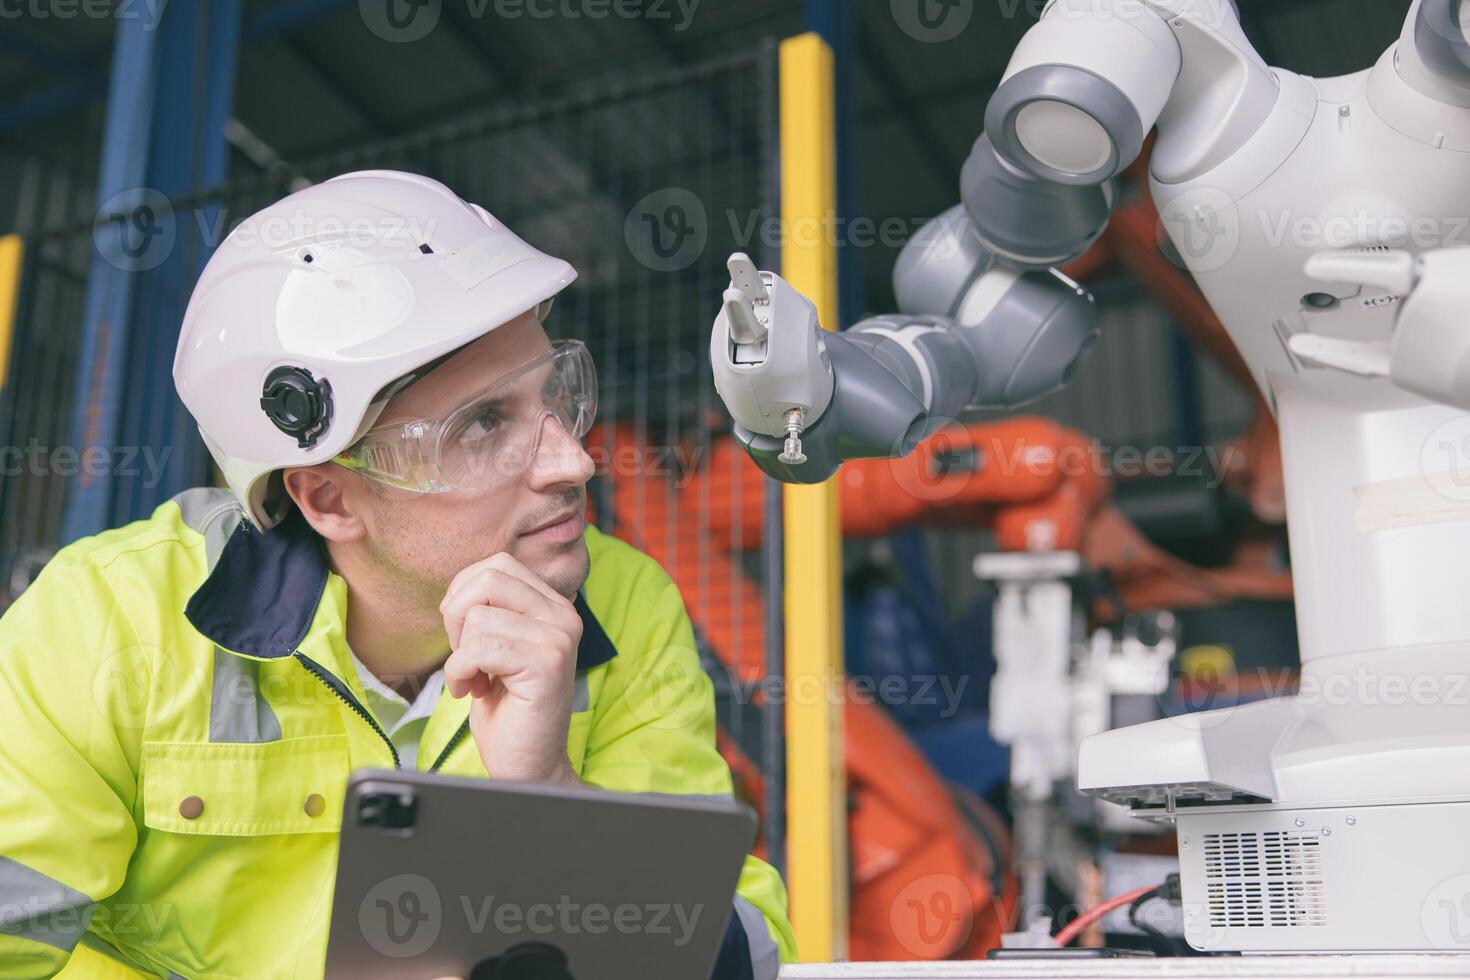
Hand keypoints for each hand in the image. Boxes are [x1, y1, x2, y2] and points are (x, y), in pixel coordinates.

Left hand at [439, 553, 583, 784]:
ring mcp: (558, 638)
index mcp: (553, 606)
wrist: (528, 765)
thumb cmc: (507, 709)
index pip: (497, 564)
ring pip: (478, 616)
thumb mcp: (497, 645)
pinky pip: (478, 648)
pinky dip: (460, 673)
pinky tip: (474, 693)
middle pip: (487, 578)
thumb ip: (491, 608)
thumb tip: (459, 585)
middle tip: (463, 654)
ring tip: (475, 679)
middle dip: (456, 616)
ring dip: (459, 653)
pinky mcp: (547, 663)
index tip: (465, 635)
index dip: (464, 595)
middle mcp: (563, 616)